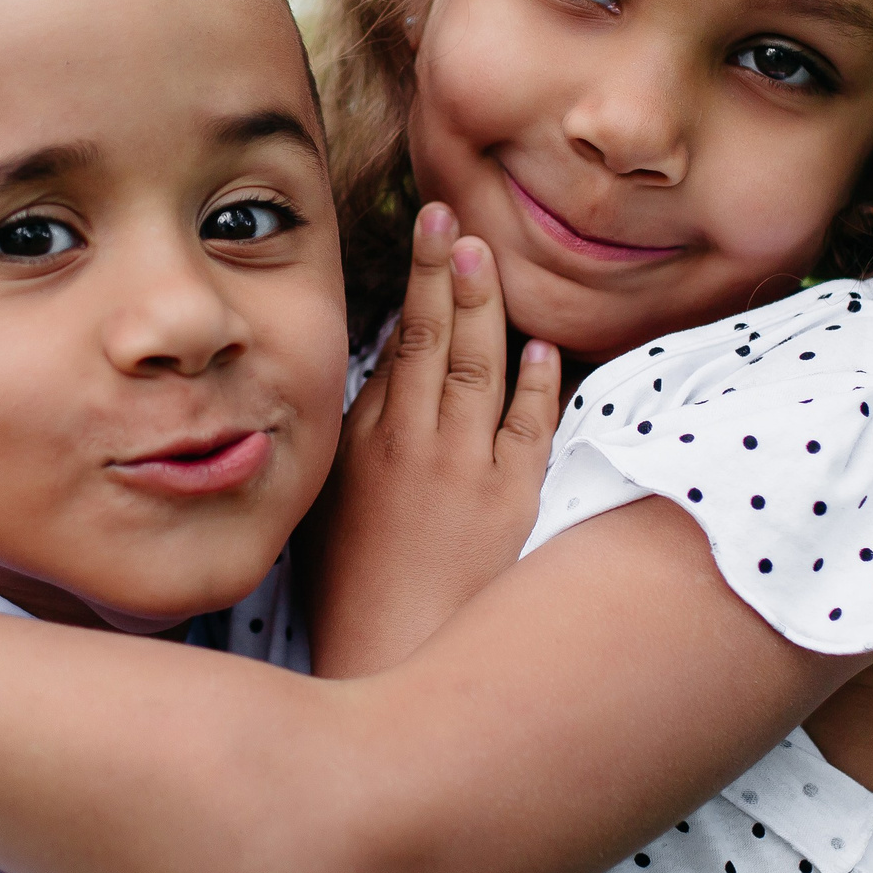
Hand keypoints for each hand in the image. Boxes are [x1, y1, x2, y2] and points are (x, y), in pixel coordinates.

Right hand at [305, 203, 560, 676]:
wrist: (388, 658)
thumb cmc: (351, 590)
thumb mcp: (330, 507)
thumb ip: (352, 441)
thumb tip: (374, 383)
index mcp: (363, 444)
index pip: (394, 347)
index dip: (415, 285)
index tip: (428, 232)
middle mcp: (413, 446)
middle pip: (432, 339)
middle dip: (443, 270)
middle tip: (451, 214)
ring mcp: (465, 470)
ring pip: (478, 368)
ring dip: (484, 306)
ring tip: (485, 252)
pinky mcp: (511, 503)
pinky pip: (529, 429)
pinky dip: (538, 385)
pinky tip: (543, 348)